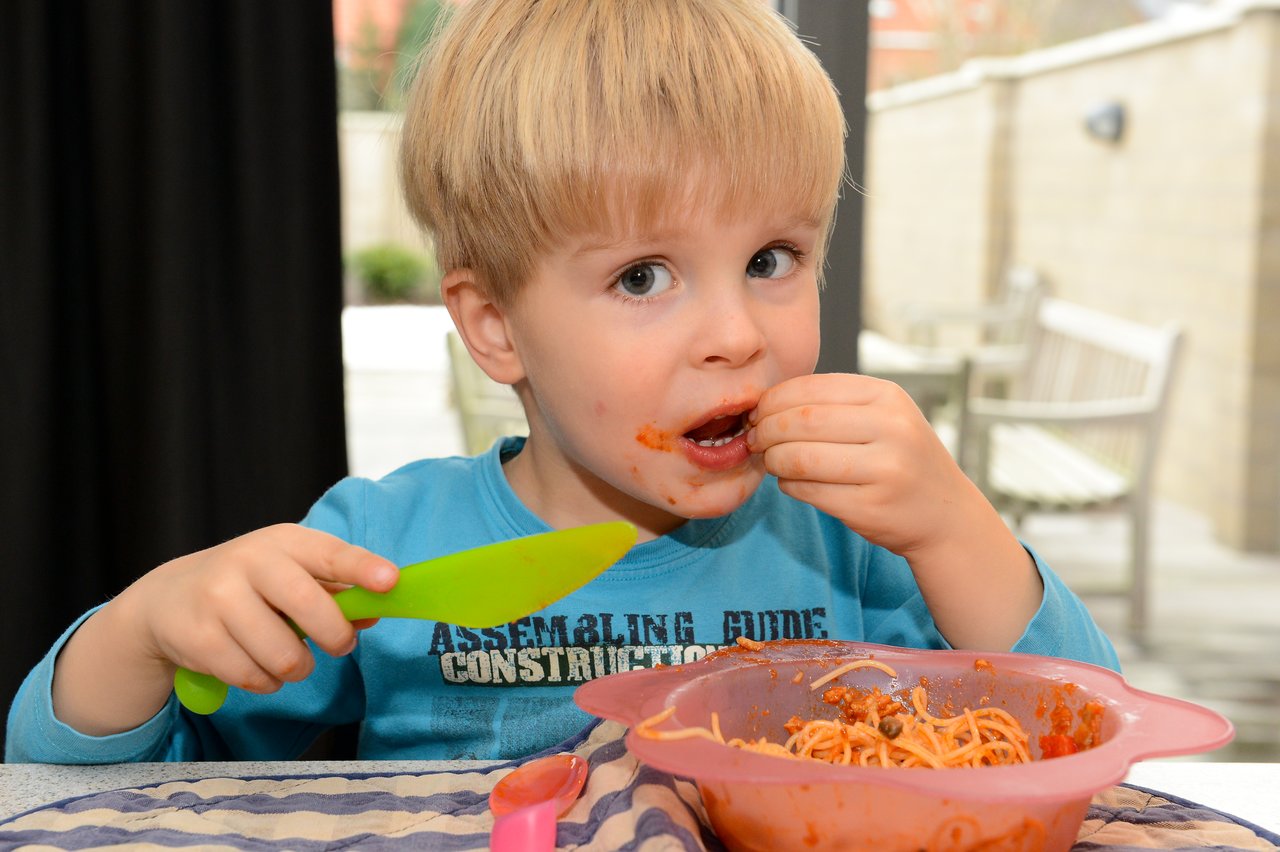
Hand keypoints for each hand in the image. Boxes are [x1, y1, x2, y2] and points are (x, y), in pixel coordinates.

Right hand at [52, 524, 397, 734]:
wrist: (165, 600)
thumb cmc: (247, 585)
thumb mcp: (289, 574)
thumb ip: (336, 590)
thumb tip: (375, 611)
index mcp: (283, 541)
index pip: (330, 552)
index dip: (362, 568)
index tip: (390, 581)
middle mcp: (249, 561)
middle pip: (308, 605)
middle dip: (336, 636)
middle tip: (339, 645)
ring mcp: (218, 598)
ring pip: (284, 654)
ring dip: (298, 667)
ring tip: (288, 657)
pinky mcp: (198, 637)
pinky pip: (254, 676)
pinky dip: (266, 681)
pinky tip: (256, 664)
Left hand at [746, 373, 1041, 649]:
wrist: (945, 514)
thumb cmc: (900, 459)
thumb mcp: (883, 417)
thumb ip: (833, 404)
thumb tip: (765, 403)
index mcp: (887, 397)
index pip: (810, 388)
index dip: (772, 400)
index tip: (757, 412)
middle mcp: (891, 428)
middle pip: (800, 421)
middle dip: (765, 430)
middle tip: (754, 439)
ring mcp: (884, 470)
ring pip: (800, 457)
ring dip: (772, 459)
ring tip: (770, 461)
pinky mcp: (870, 507)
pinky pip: (808, 491)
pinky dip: (788, 485)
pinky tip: (790, 481)